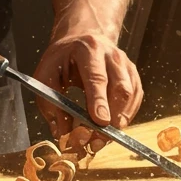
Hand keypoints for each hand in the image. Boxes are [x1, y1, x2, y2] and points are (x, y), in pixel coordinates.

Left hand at [31, 28, 142, 153]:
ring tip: (100, 139)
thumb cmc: (62, 59)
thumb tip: (61, 134)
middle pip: (119, 88)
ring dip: (118, 121)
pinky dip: (125, 117)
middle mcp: (112, 55)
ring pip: (130, 96)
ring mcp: (126, 65)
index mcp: (88, 49)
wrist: (82, 40)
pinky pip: (135, 100)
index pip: (96, 77)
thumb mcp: (46, 75)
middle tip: (96, 140)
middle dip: (111, 117)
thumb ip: (51, 104)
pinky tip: (111, 127)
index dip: (99, 100)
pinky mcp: (133, 76)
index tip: (100, 121)